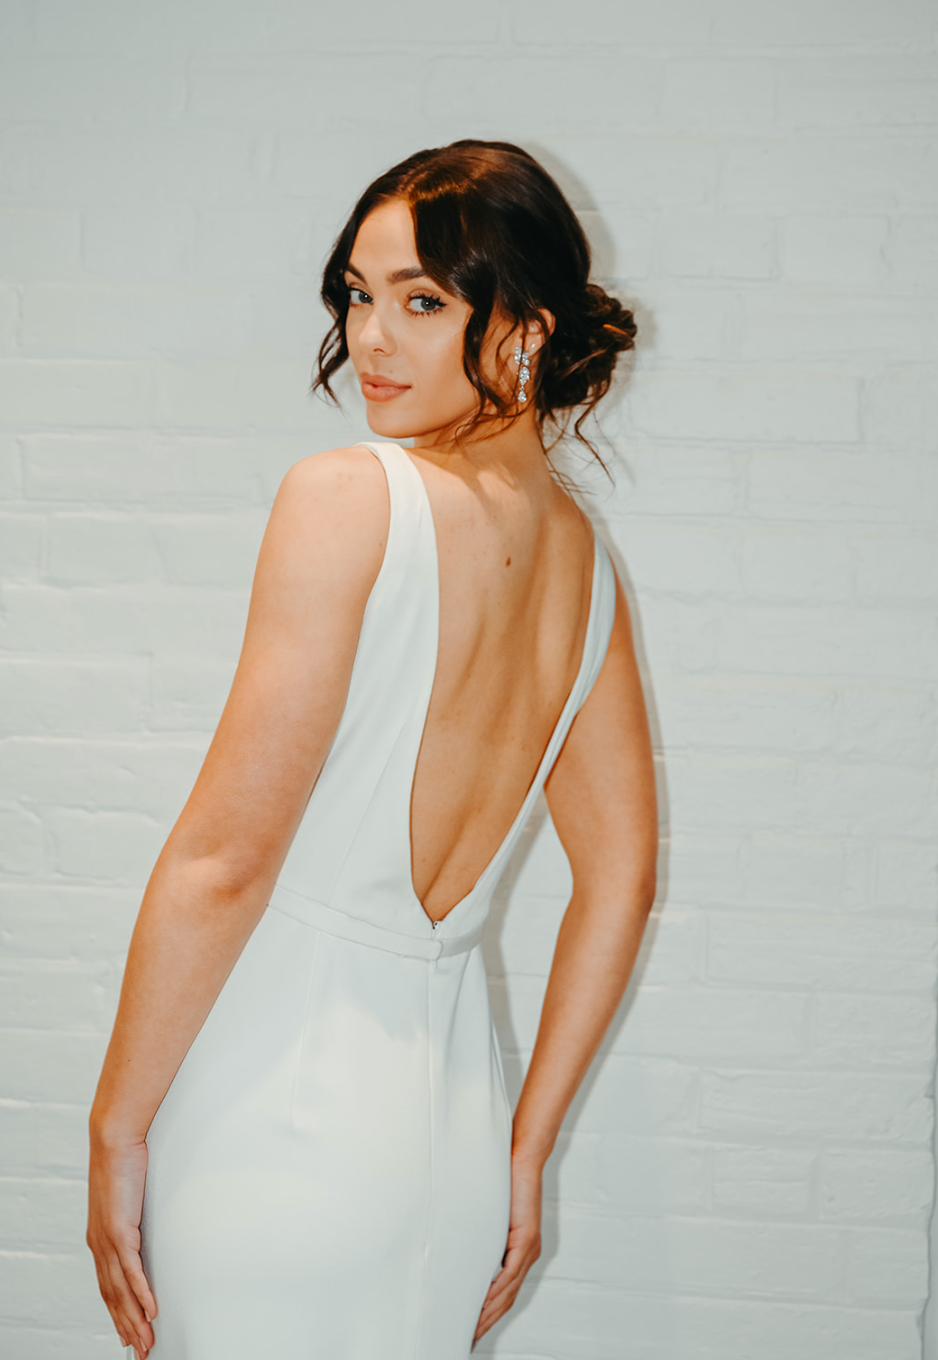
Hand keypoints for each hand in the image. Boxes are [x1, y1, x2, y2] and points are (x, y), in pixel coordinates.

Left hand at [86, 1132, 156, 1357]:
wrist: (114, 1138)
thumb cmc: (122, 1161)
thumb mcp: (127, 1197)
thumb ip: (132, 1217)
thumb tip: (145, 1227)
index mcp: (100, 1238)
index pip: (108, 1286)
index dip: (118, 1313)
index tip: (129, 1333)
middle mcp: (100, 1244)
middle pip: (113, 1296)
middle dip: (127, 1326)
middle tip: (141, 1349)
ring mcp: (108, 1239)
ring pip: (121, 1291)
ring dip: (135, 1319)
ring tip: (147, 1340)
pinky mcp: (119, 1231)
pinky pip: (132, 1271)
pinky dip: (141, 1294)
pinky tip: (150, 1310)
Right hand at [473, 1156, 541, 1346]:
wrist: (523, 1158)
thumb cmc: (505, 1182)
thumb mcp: (492, 1215)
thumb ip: (483, 1234)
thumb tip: (462, 1249)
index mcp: (520, 1251)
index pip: (504, 1292)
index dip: (489, 1314)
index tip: (472, 1330)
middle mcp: (527, 1255)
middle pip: (506, 1300)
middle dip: (486, 1323)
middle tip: (468, 1340)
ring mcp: (528, 1248)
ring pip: (507, 1293)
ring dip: (488, 1314)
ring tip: (471, 1331)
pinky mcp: (525, 1240)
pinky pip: (509, 1275)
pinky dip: (495, 1294)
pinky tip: (482, 1307)